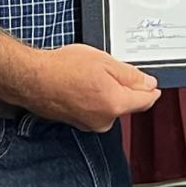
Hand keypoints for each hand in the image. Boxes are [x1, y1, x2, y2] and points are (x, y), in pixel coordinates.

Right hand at [23, 44, 160, 131]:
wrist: (32, 79)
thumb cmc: (63, 68)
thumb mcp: (104, 62)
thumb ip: (131, 75)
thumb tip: (148, 83)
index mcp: (115, 104)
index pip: (146, 100)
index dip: (151, 89)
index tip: (153, 83)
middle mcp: (105, 120)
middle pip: (127, 103)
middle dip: (126, 87)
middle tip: (112, 68)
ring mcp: (90, 124)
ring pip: (111, 106)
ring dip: (109, 92)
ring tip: (91, 75)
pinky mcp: (79, 123)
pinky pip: (96, 109)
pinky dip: (95, 98)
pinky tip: (82, 84)